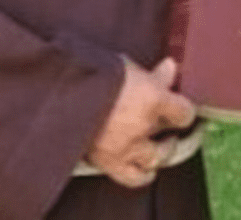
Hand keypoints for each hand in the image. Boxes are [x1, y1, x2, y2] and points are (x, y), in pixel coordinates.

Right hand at [86, 56, 196, 187]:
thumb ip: (150, 71)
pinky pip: (133, 176)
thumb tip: (170, 67)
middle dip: (169, 130)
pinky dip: (140, 172)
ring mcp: (127, 148)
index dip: (184, 109)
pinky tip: (140, 165)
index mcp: (151, 97)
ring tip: (156, 145)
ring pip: (156, 159)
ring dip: (159, 153)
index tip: (179, 105)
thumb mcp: (124, 64)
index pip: (184, 112)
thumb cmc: (89, 70)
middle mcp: (143, 127)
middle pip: (170, 135)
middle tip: (166, 122)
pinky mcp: (110, 162)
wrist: (56, 90)